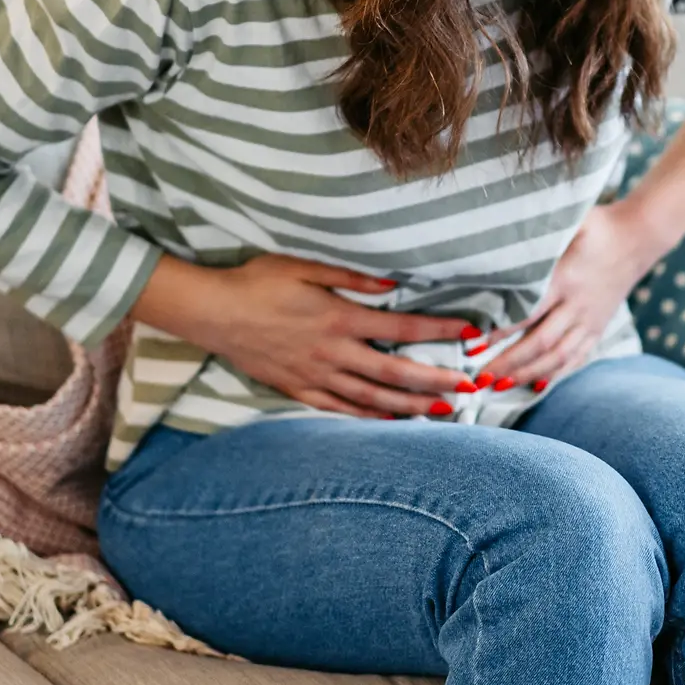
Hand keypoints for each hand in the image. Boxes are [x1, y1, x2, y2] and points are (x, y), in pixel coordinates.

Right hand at [133, 252, 479, 418]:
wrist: (212, 312)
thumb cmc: (257, 282)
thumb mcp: (304, 266)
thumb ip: (351, 278)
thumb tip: (392, 283)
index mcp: (339, 318)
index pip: (402, 328)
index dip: (440, 331)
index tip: (471, 332)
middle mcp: (333, 353)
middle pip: (395, 372)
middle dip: (435, 380)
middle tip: (469, 387)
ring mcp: (315, 375)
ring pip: (372, 396)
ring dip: (409, 404)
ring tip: (442, 410)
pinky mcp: (298, 389)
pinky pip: (340, 408)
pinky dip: (369, 415)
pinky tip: (390, 418)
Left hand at [482, 202, 659, 389]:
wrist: (638, 236)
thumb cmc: (597, 225)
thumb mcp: (568, 222)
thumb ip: (539, 235)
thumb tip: (501, 238)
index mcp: (566, 278)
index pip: (529, 311)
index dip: (501, 330)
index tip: (476, 342)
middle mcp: (578, 305)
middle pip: (541, 342)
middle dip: (509, 362)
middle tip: (481, 376)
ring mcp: (590, 320)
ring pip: (558, 356)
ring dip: (528, 374)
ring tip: (500, 386)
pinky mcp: (598, 327)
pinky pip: (578, 357)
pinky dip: (557, 374)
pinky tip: (537, 385)